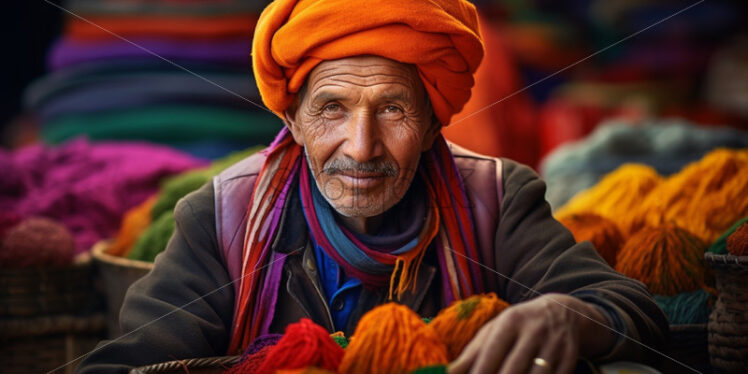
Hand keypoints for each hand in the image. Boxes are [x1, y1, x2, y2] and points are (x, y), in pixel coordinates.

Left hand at [448, 293, 614, 373]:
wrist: (563, 312)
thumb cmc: (518, 326)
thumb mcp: (494, 331)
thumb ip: (472, 353)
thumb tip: (447, 373)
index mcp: (510, 321)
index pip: (492, 352)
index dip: (481, 373)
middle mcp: (534, 331)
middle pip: (513, 369)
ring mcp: (554, 345)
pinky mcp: (570, 358)